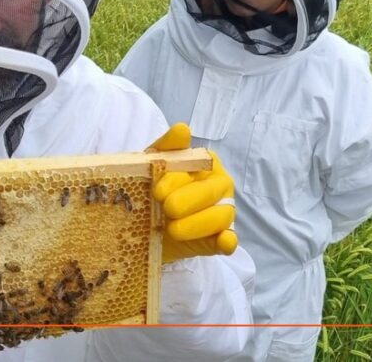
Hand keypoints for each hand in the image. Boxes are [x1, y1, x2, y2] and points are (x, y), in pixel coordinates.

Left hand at [148, 123, 237, 263]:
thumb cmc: (152, 186)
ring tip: (172, 230)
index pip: (200, 167)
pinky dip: (227, 241)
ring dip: (197, 224)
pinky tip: (223, 242)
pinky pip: (229, 239)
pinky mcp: (219, 238)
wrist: (141, 224)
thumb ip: (168, 146)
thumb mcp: (152, 164)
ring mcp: (222, 212)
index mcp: (206, 163)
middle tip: (165, 209)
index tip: (157, 191)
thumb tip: (183, 129)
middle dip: (187, 201)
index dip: (178, 179)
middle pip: (212, 192)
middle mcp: (219, 186)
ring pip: (222, 216)